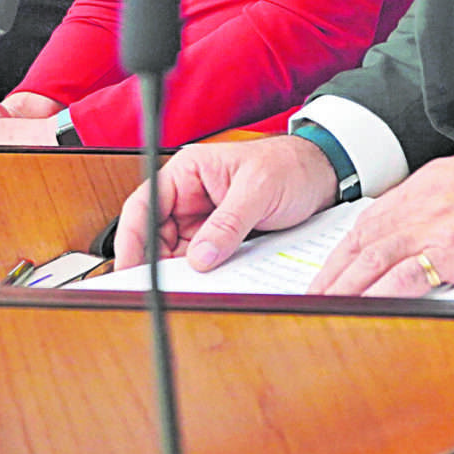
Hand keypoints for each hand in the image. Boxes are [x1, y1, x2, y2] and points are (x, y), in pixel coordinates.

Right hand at [111, 135, 337, 269]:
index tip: (130, 265)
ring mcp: (203, 217)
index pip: (145, 203)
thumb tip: (201, 256)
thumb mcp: (258, 190)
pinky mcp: (219, 236)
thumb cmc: (290, 166)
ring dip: (180, 270)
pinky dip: (202, 273)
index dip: (132, 235)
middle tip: (160, 286)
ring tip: (185, 288)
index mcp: (188, 171)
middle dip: (156, 260)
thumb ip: (228, 223)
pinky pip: (202, 258)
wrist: (323, 175)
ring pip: (177, 251)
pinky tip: (206, 284)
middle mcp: (189, 194)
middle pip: (155, 233)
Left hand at [306, 147, 453, 295]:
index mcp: (418, 189)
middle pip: (361, 243)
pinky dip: (380, 293)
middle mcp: (417, 206)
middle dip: (332, 273)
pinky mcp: (452, 251)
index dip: (342, 253)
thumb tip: (413, 222)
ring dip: (345, 288)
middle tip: (310, 296)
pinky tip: (365, 307)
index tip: (327, 272)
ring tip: (324, 308)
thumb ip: (431, 201)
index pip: (367, 224)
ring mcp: (432, 228)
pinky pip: (406, 276)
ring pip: (373, 260)